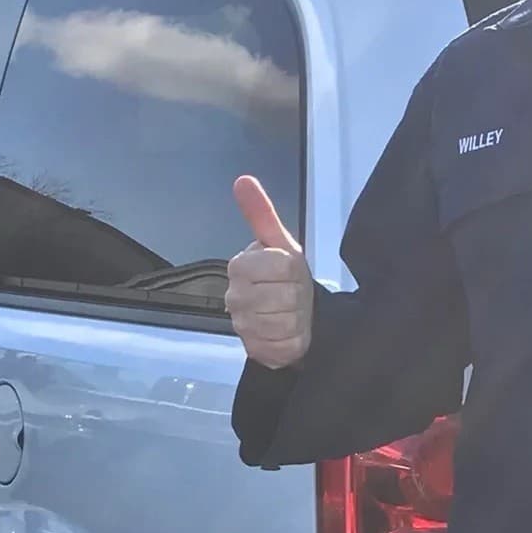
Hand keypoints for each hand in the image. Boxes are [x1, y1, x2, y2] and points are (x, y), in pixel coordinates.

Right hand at [226, 175, 313, 369]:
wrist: (296, 314)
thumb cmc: (287, 278)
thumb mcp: (281, 244)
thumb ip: (261, 213)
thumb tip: (243, 180)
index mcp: (239, 266)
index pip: (280, 266)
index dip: (293, 270)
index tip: (290, 272)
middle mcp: (234, 297)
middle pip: (284, 297)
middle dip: (297, 296)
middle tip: (293, 294)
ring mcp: (242, 327)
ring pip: (285, 323)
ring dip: (297, 319)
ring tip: (292, 312)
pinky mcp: (255, 351)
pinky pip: (284, 347)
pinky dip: (294, 341)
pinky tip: (289, 333)